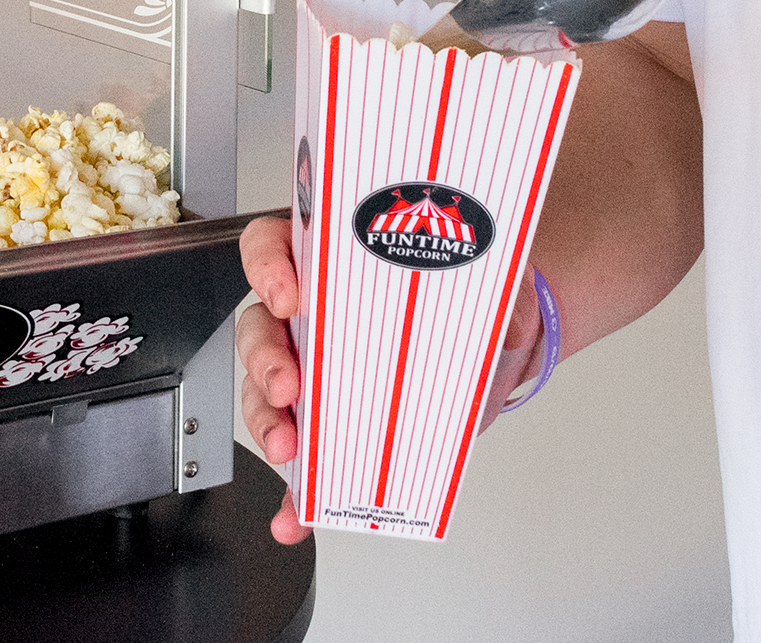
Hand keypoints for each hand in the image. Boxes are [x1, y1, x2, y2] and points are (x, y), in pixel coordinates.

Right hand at [239, 214, 548, 536]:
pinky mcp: (335, 430)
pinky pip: (301, 464)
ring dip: (267, 423)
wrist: (497, 346)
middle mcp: (315, 314)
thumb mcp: (480, 278)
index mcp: (336, 263)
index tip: (288, 295)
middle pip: (259, 326)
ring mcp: (320, 373)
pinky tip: (295, 514)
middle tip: (287, 386)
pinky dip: (292, 492)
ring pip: (265, 391)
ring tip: (289, 450)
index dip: (267, 266)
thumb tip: (501, 316)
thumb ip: (486, 289)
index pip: (275, 245)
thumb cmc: (472, 299)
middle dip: (264, 360)